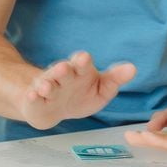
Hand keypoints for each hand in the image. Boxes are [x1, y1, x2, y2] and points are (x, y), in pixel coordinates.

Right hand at [18, 51, 135, 129]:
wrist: (54, 108)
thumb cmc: (80, 94)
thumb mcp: (101, 89)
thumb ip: (115, 79)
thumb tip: (132, 68)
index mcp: (80, 71)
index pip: (82, 64)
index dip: (82, 61)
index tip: (84, 58)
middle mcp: (63, 77)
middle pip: (63, 71)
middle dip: (62, 70)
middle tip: (64, 67)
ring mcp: (48, 88)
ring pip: (47, 84)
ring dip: (47, 84)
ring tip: (46, 86)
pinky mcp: (36, 101)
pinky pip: (34, 98)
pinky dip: (33, 96)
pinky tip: (34, 94)